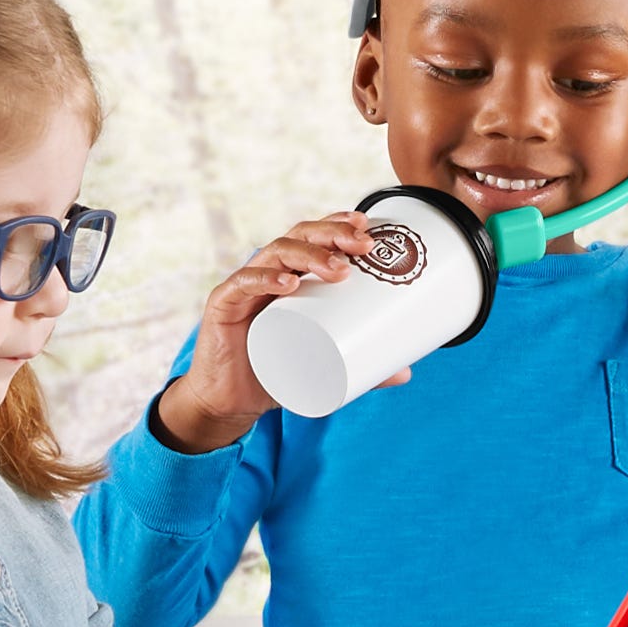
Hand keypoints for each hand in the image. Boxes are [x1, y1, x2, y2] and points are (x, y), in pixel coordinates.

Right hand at [157, 212, 409, 451]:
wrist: (229, 402)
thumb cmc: (274, 374)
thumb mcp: (321, 367)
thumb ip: (361, 367)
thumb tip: (405, 372)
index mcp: (289, 277)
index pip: (312, 238)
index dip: (337, 224)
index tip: (368, 228)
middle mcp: (266, 273)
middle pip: (298, 237)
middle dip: (332, 234)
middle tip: (364, 246)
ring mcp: (244, 287)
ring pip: (275, 254)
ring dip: (309, 255)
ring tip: (339, 269)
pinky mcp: (223, 307)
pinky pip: (242, 285)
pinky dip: (264, 279)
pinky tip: (289, 283)